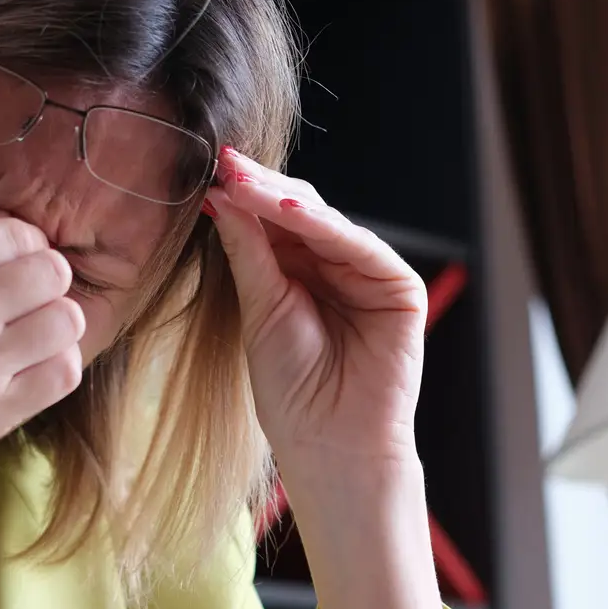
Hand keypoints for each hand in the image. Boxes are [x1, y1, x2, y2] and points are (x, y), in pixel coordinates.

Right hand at [0, 214, 82, 596]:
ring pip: (68, 319)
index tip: (10, 275)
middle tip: (23, 310)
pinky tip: (28, 374)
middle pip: (52, 271)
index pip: (15, 233)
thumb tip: (12, 234)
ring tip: (28, 343)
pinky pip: (63, 372)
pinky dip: (55, 367)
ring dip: (56, 328)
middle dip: (46, 286)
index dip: (23, 252)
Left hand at [205, 148, 427, 475]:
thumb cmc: (291, 392)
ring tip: (245, 181)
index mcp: (299, 275)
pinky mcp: (398, 287)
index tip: (208, 171)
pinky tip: (290, 212)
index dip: (243, 197)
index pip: (271, 223)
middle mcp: (335, 268)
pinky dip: (325, 226)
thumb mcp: (259, 309)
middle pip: (299, 213)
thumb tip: (221, 194)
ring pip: (325, 222)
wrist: (330, 445)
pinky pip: (358, 245)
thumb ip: (248, 251)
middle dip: (261, 189)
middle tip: (224, 163)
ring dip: (284, 201)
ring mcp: (368, 275)